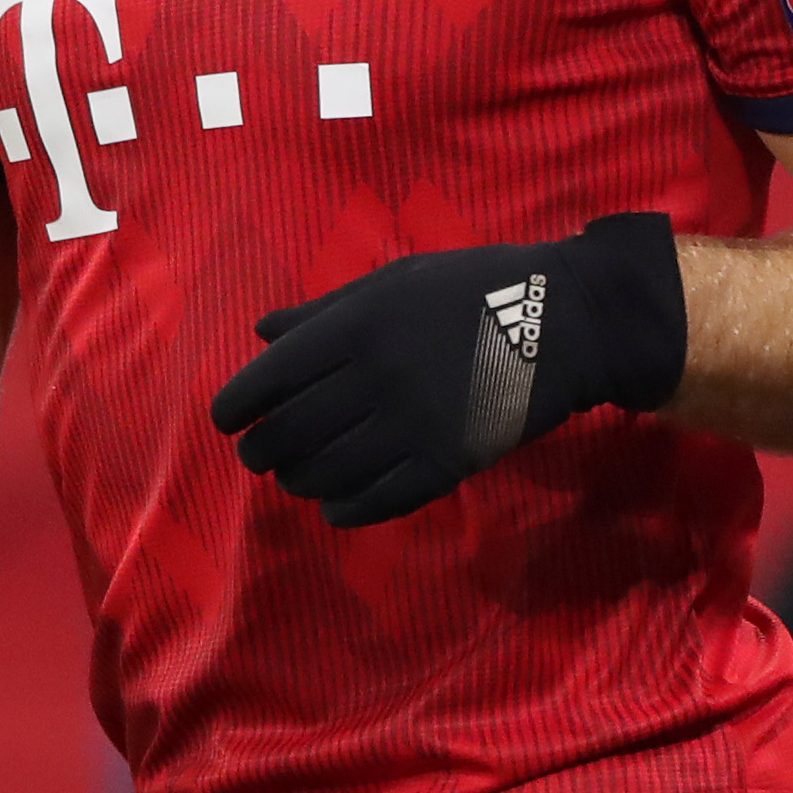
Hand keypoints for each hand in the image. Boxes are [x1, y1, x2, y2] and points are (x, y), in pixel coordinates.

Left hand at [213, 213, 687, 526]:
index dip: (235, 406)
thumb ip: (327, 310)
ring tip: (297, 478)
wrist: (565, 322)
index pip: (270, 379)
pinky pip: (378, 500)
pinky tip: (335, 507)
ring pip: (327, 472)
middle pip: (290, 433)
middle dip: (262, 450)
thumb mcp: (396, 281)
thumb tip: (264, 333)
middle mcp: (375, 377)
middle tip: (260, 454)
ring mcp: (412, 424)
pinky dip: (345, 511)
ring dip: (299, 481)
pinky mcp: (448, 462)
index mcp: (357, 326)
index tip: (227, 420)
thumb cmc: (475, 289)